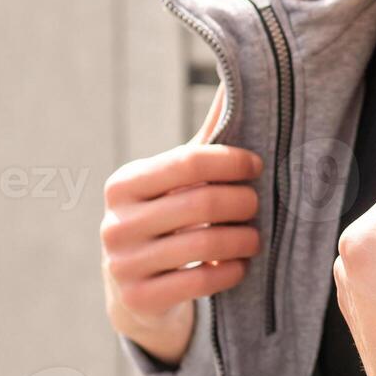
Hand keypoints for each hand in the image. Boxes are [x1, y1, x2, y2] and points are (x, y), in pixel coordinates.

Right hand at [101, 86, 262, 363]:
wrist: (135, 292)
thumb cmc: (167, 220)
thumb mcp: (176, 182)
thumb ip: (205, 137)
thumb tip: (235, 76)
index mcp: (124, 184)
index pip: (189, 161)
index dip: (232, 161)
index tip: (256, 165)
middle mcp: (116, 222)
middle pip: (201, 202)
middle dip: (242, 202)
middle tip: (258, 204)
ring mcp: (123, 264)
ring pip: (204, 243)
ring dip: (243, 239)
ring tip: (255, 237)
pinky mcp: (139, 299)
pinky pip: (199, 281)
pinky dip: (229, 272)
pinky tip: (239, 266)